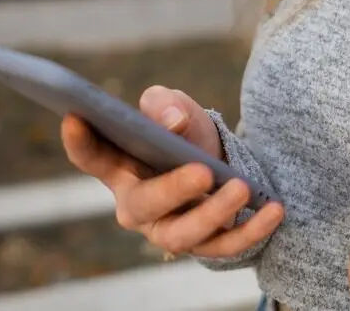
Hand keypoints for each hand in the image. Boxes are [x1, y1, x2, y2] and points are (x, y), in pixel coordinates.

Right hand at [60, 85, 284, 258]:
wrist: (220, 160)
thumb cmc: (184, 132)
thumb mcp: (174, 107)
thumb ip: (165, 105)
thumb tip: (171, 120)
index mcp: (120, 167)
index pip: (91, 156)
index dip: (79, 140)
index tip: (75, 117)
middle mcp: (138, 205)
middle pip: (143, 206)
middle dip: (172, 190)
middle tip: (203, 171)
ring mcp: (169, 230)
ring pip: (183, 235)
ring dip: (214, 213)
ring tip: (241, 187)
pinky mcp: (206, 245)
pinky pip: (226, 245)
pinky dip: (252, 230)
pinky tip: (274, 209)